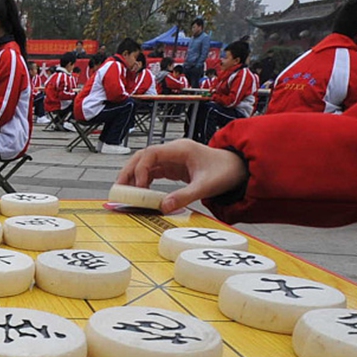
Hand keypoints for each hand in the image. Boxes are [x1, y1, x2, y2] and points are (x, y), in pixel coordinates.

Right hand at [117, 139, 246, 213]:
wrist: (237, 168)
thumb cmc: (225, 171)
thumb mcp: (206, 186)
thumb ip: (185, 196)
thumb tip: (164, 207)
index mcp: (180, 149)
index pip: (151, 154)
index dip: (140, 169)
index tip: (138, 187)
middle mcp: (173, 151)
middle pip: (142, 156)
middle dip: (128, 172)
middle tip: (118, 189)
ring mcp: (171, 159)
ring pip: (144, 164)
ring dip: (133, 176)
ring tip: (123, 192)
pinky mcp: (172, 168)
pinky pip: (152, 172)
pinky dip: (142, 181)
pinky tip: (139, 193)